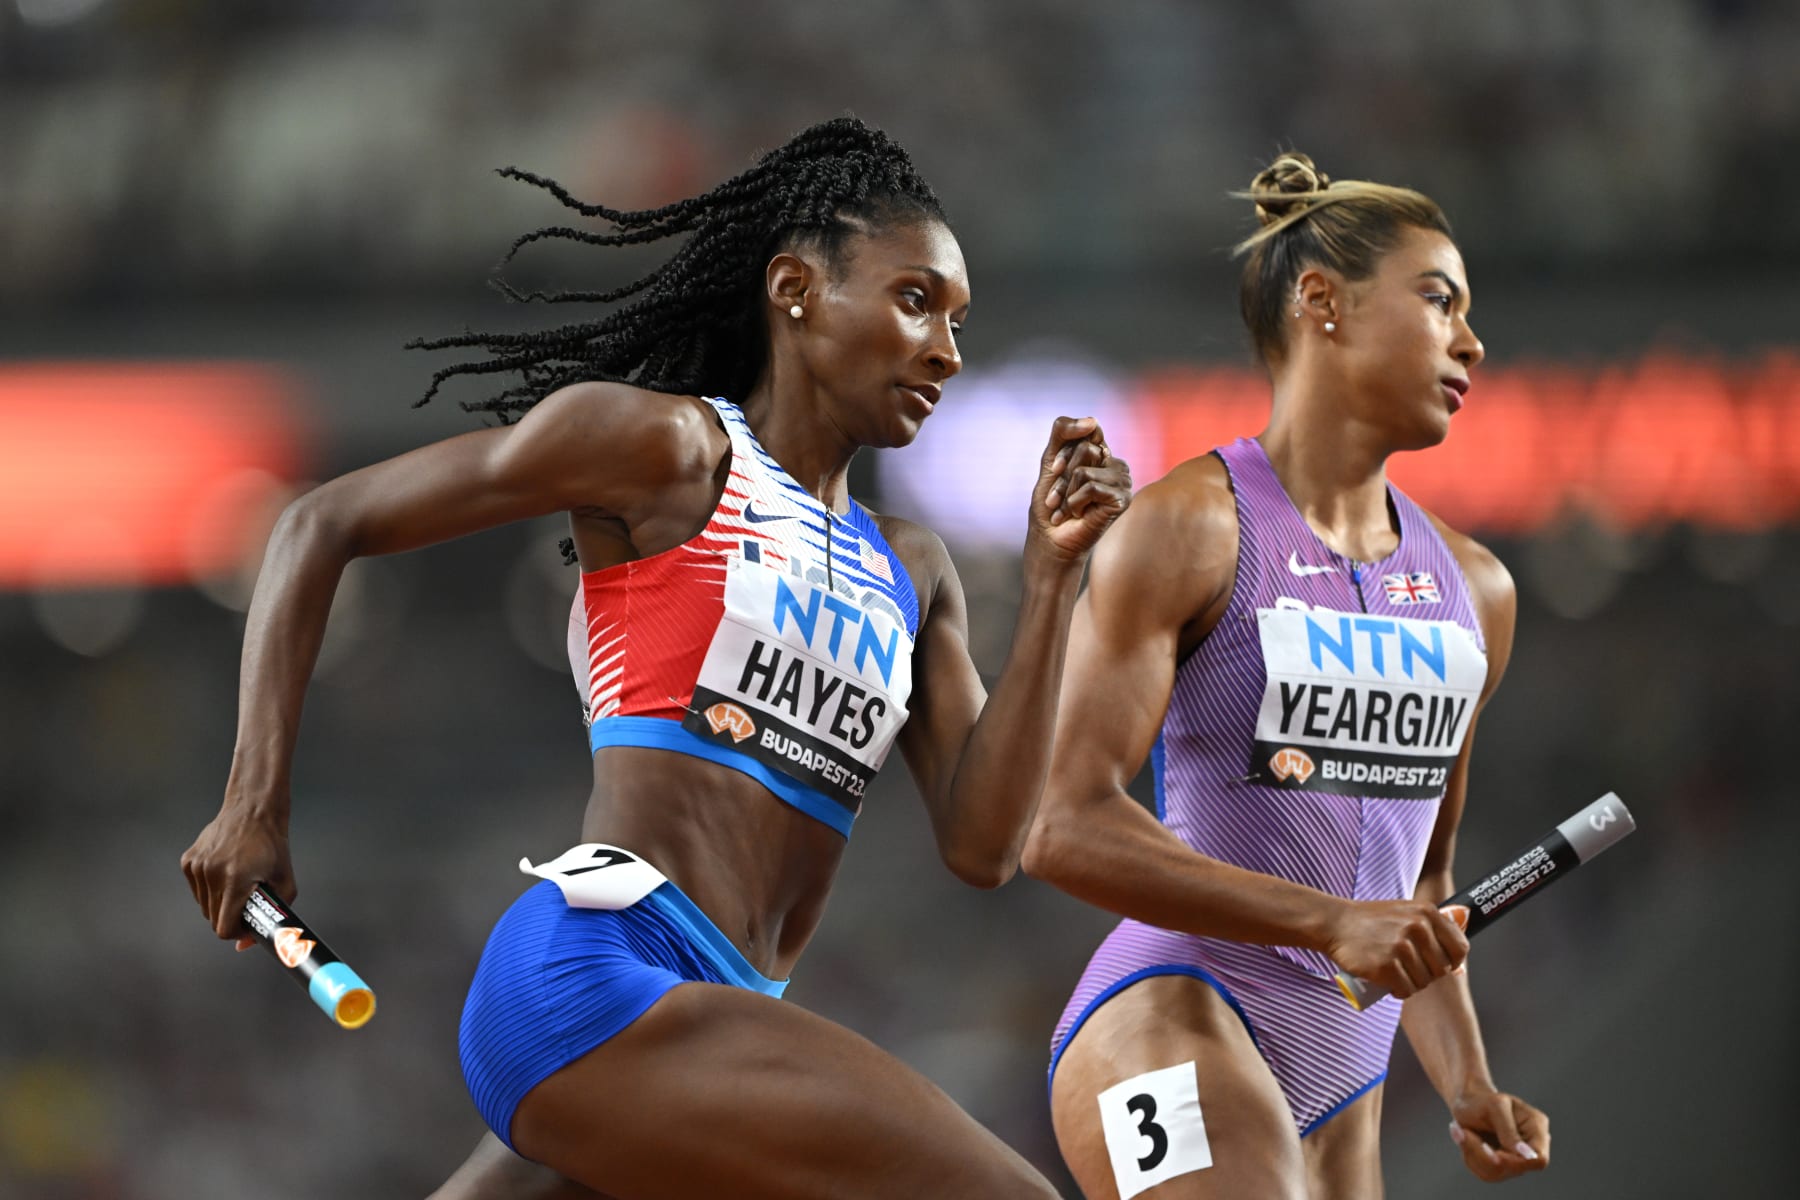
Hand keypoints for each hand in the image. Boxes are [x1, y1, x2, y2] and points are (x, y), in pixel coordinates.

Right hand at [180, 805, 295, 950]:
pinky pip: (197, 891)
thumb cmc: (272, 845)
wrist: (253, 810)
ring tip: (238, 883)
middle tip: (247, 902)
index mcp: (235, 880)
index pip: (224, 929)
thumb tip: (244, 945)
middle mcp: (211, 874)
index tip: (248, 924)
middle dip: (231, 918)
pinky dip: (210, 889)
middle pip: (213, 920)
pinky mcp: (188, 861)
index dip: (238, 933)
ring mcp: (197, 867)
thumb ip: (274, 915)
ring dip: (220, 903)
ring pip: (204, 907)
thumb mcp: (285, 881)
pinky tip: (226, 872)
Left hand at [1029, 416, 1131, 560]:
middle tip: (1060, 497)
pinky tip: (1080, 515)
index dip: (1063, 451)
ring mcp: (1122, 480)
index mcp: (1100, 451)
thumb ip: (1064, 433)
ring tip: (1069, 509)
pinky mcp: (1123, 499)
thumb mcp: (1050, 461)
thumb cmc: (1050, 504)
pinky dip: (1075, 503)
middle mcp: (1114, 463)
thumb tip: (1093, 420)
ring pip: (1084, 470)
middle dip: (1063, 476)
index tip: (1055, 472)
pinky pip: (1090, 487)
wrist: (1050, 540)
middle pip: (1084, 448)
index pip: (1084, 430)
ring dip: (1067, 493)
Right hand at [1323, 897, 1467, 998]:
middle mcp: (1418, 928)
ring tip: (1397, 974)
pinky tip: (1390, 984)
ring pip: (1423, 982)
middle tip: (1410, 969)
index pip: (1460, 947)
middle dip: (1428, 974)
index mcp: (1427, 913)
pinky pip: (1405, 990)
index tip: (1442, 964)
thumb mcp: (1405, 911)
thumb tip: (1456, 946)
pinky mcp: (1386, 966)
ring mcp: (1402, 947)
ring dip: (1412, 985)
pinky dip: (1399, 992)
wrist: (1335, 923)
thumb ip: (1429, 922)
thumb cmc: (1370, 920)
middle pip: (1441, 969)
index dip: (1453, 961)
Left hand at [1449, 1088, 1549, 1180]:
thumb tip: (1526, 1154)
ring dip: (1474, 1154)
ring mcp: (1516, 1159)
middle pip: (1515, 1169)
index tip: (1494, 1153)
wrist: (1466, 1102)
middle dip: (1486, 1154)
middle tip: (1466, 1134)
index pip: (1539, 1159)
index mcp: (1536, 1127)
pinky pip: (1485, 1174)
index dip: (1517, 1161)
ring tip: (1464, 1132)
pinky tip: (1466, 1139)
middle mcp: (1530, 1147)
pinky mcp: (1501, 1166)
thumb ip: (1509, 1131)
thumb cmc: (1481, 1100)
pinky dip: (1470, 1158)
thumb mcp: (1494, 1107)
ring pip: (1496, 1174)